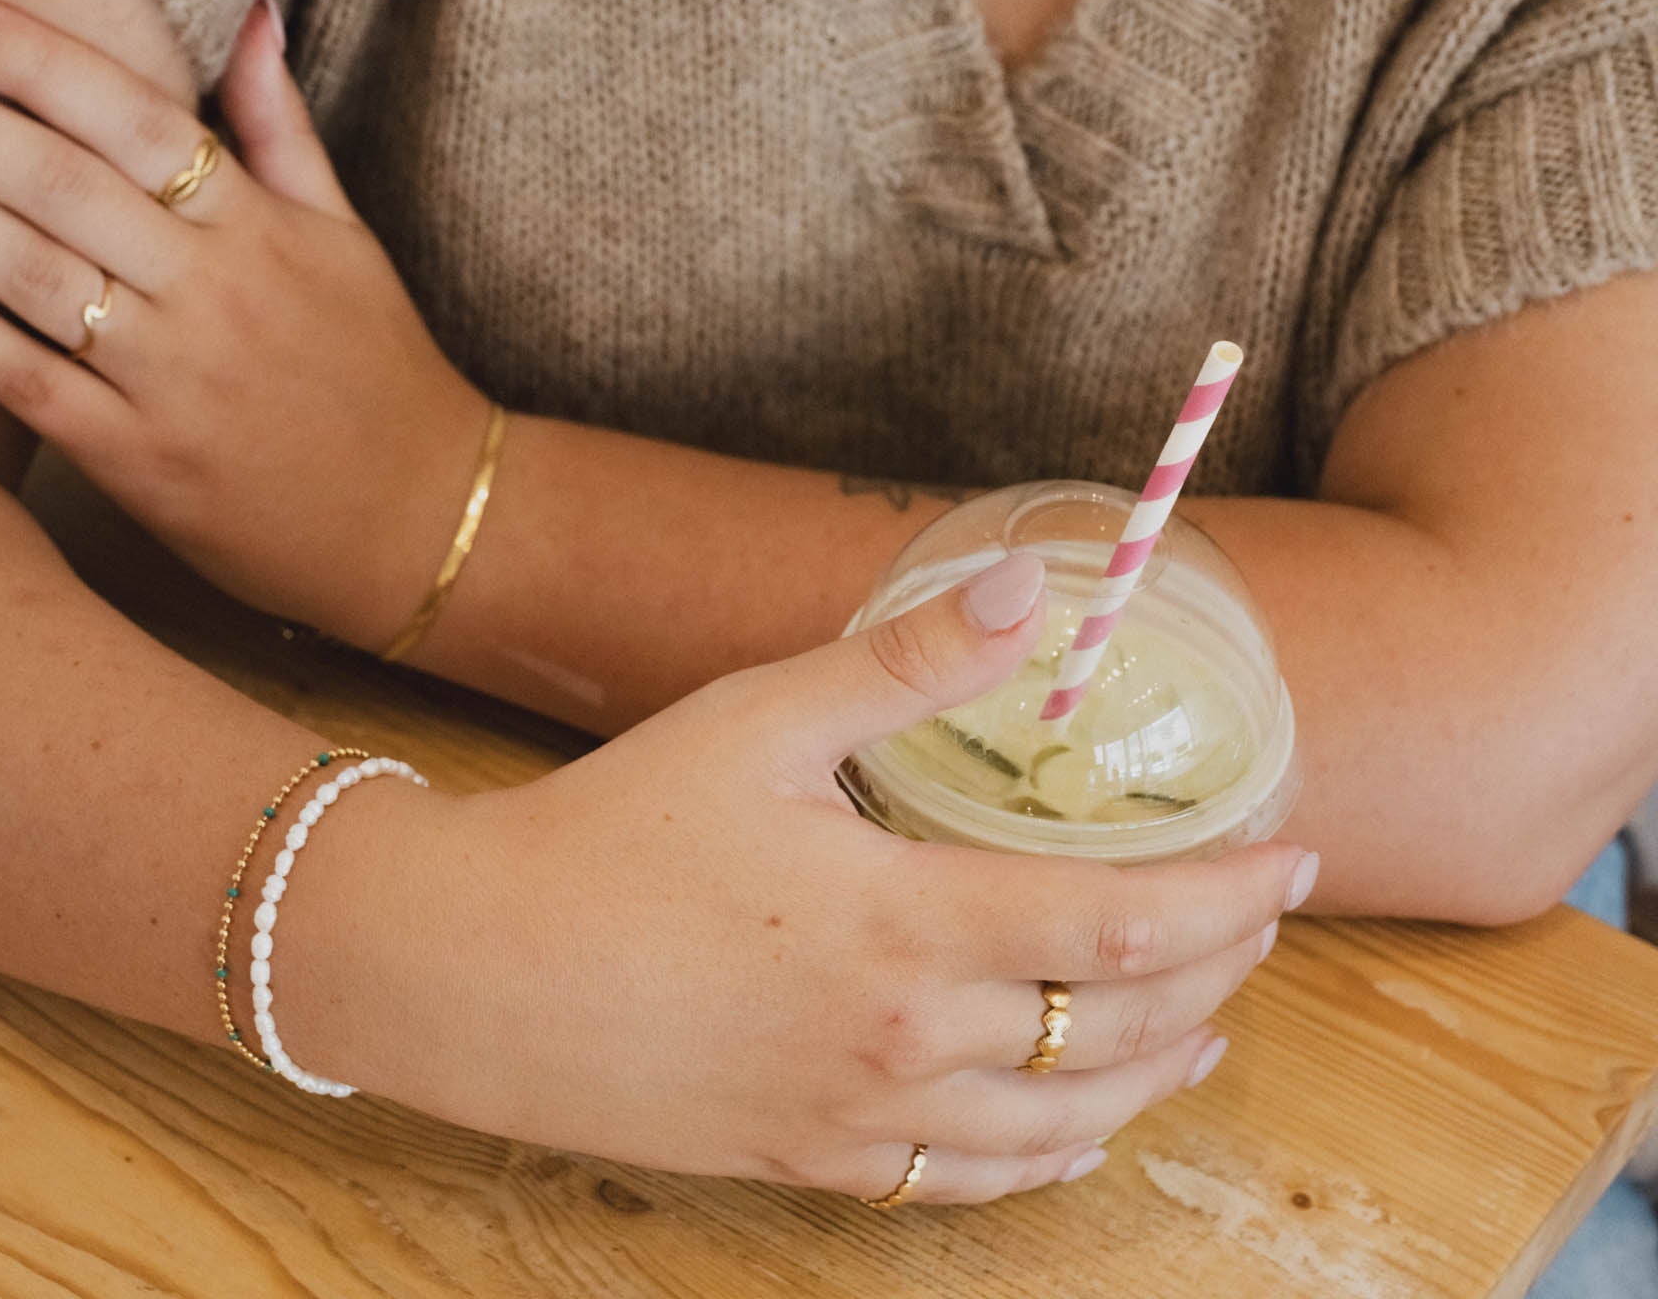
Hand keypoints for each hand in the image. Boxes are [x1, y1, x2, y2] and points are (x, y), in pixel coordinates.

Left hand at [0, 0, 486, 635]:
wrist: (423, 519)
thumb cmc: (379, 366)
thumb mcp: (347, 235)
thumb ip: (282, 126)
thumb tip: (252, 9)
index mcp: (262, 226)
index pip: (132, 116)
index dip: (32, 58)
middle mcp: (213, 291)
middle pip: (57, 181)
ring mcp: (172, 378)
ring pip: (29, 270)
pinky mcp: (139, 459)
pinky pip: (25, 378)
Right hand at [286, 552, 1313, 1203]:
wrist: (471, 973)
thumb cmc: (609, 833)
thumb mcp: (756, 721)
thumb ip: (904, 665)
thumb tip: (1027, 589)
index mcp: (907, 927)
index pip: (1124, 925)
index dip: (1231, 896)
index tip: (1298, 857)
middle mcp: (908, 1043)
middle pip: (1121, 1027)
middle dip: (1218, 974)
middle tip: (1262, 923)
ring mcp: (863, 1119)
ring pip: (1067, 1118)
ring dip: (1158, 1070)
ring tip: (1208, 1027)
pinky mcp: (812, 1161)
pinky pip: (976, 1182)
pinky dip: (1057, 1151)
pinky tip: (1076, 1124)